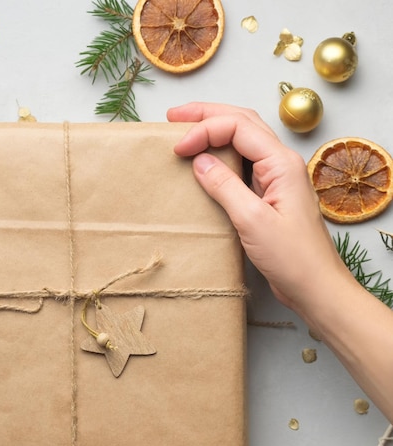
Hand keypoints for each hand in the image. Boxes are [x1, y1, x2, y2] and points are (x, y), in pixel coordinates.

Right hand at [167, 102, 348, 315]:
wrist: (314, 286)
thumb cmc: (292, 257)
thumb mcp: (252, 220)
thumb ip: (224, 186)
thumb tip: (199, 161)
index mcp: (281, 163)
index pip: (238, 128)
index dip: (204, 130)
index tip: (177, 147)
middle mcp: (280, 164)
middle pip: (242, 123)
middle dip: (208, 115)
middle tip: (174, 116)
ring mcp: (275, 179)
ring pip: (243, 141)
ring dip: (214, 131)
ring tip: (186, 130)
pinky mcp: (268, 196)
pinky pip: (242, 165)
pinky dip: (220, 157)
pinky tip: (204, 163)